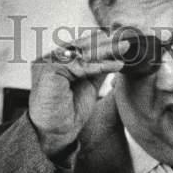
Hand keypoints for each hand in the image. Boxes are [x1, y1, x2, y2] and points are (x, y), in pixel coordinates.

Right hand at [28, 32, 127, 158]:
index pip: (81, 46)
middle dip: (106, 43)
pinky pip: (79, 66)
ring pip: (82, 53)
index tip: (121, 41)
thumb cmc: (70, 112)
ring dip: (106, 50)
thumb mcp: (88, 85)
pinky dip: (100, 66)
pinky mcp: (48, 69)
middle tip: (126, 40)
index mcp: (57, 60)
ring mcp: (47, 62)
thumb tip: (114, 55)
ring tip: (125, 48)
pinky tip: (116, 65)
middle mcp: (49, 58)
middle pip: (82, 46)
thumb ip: (96, 69)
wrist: (57, 132)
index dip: (101, 43)